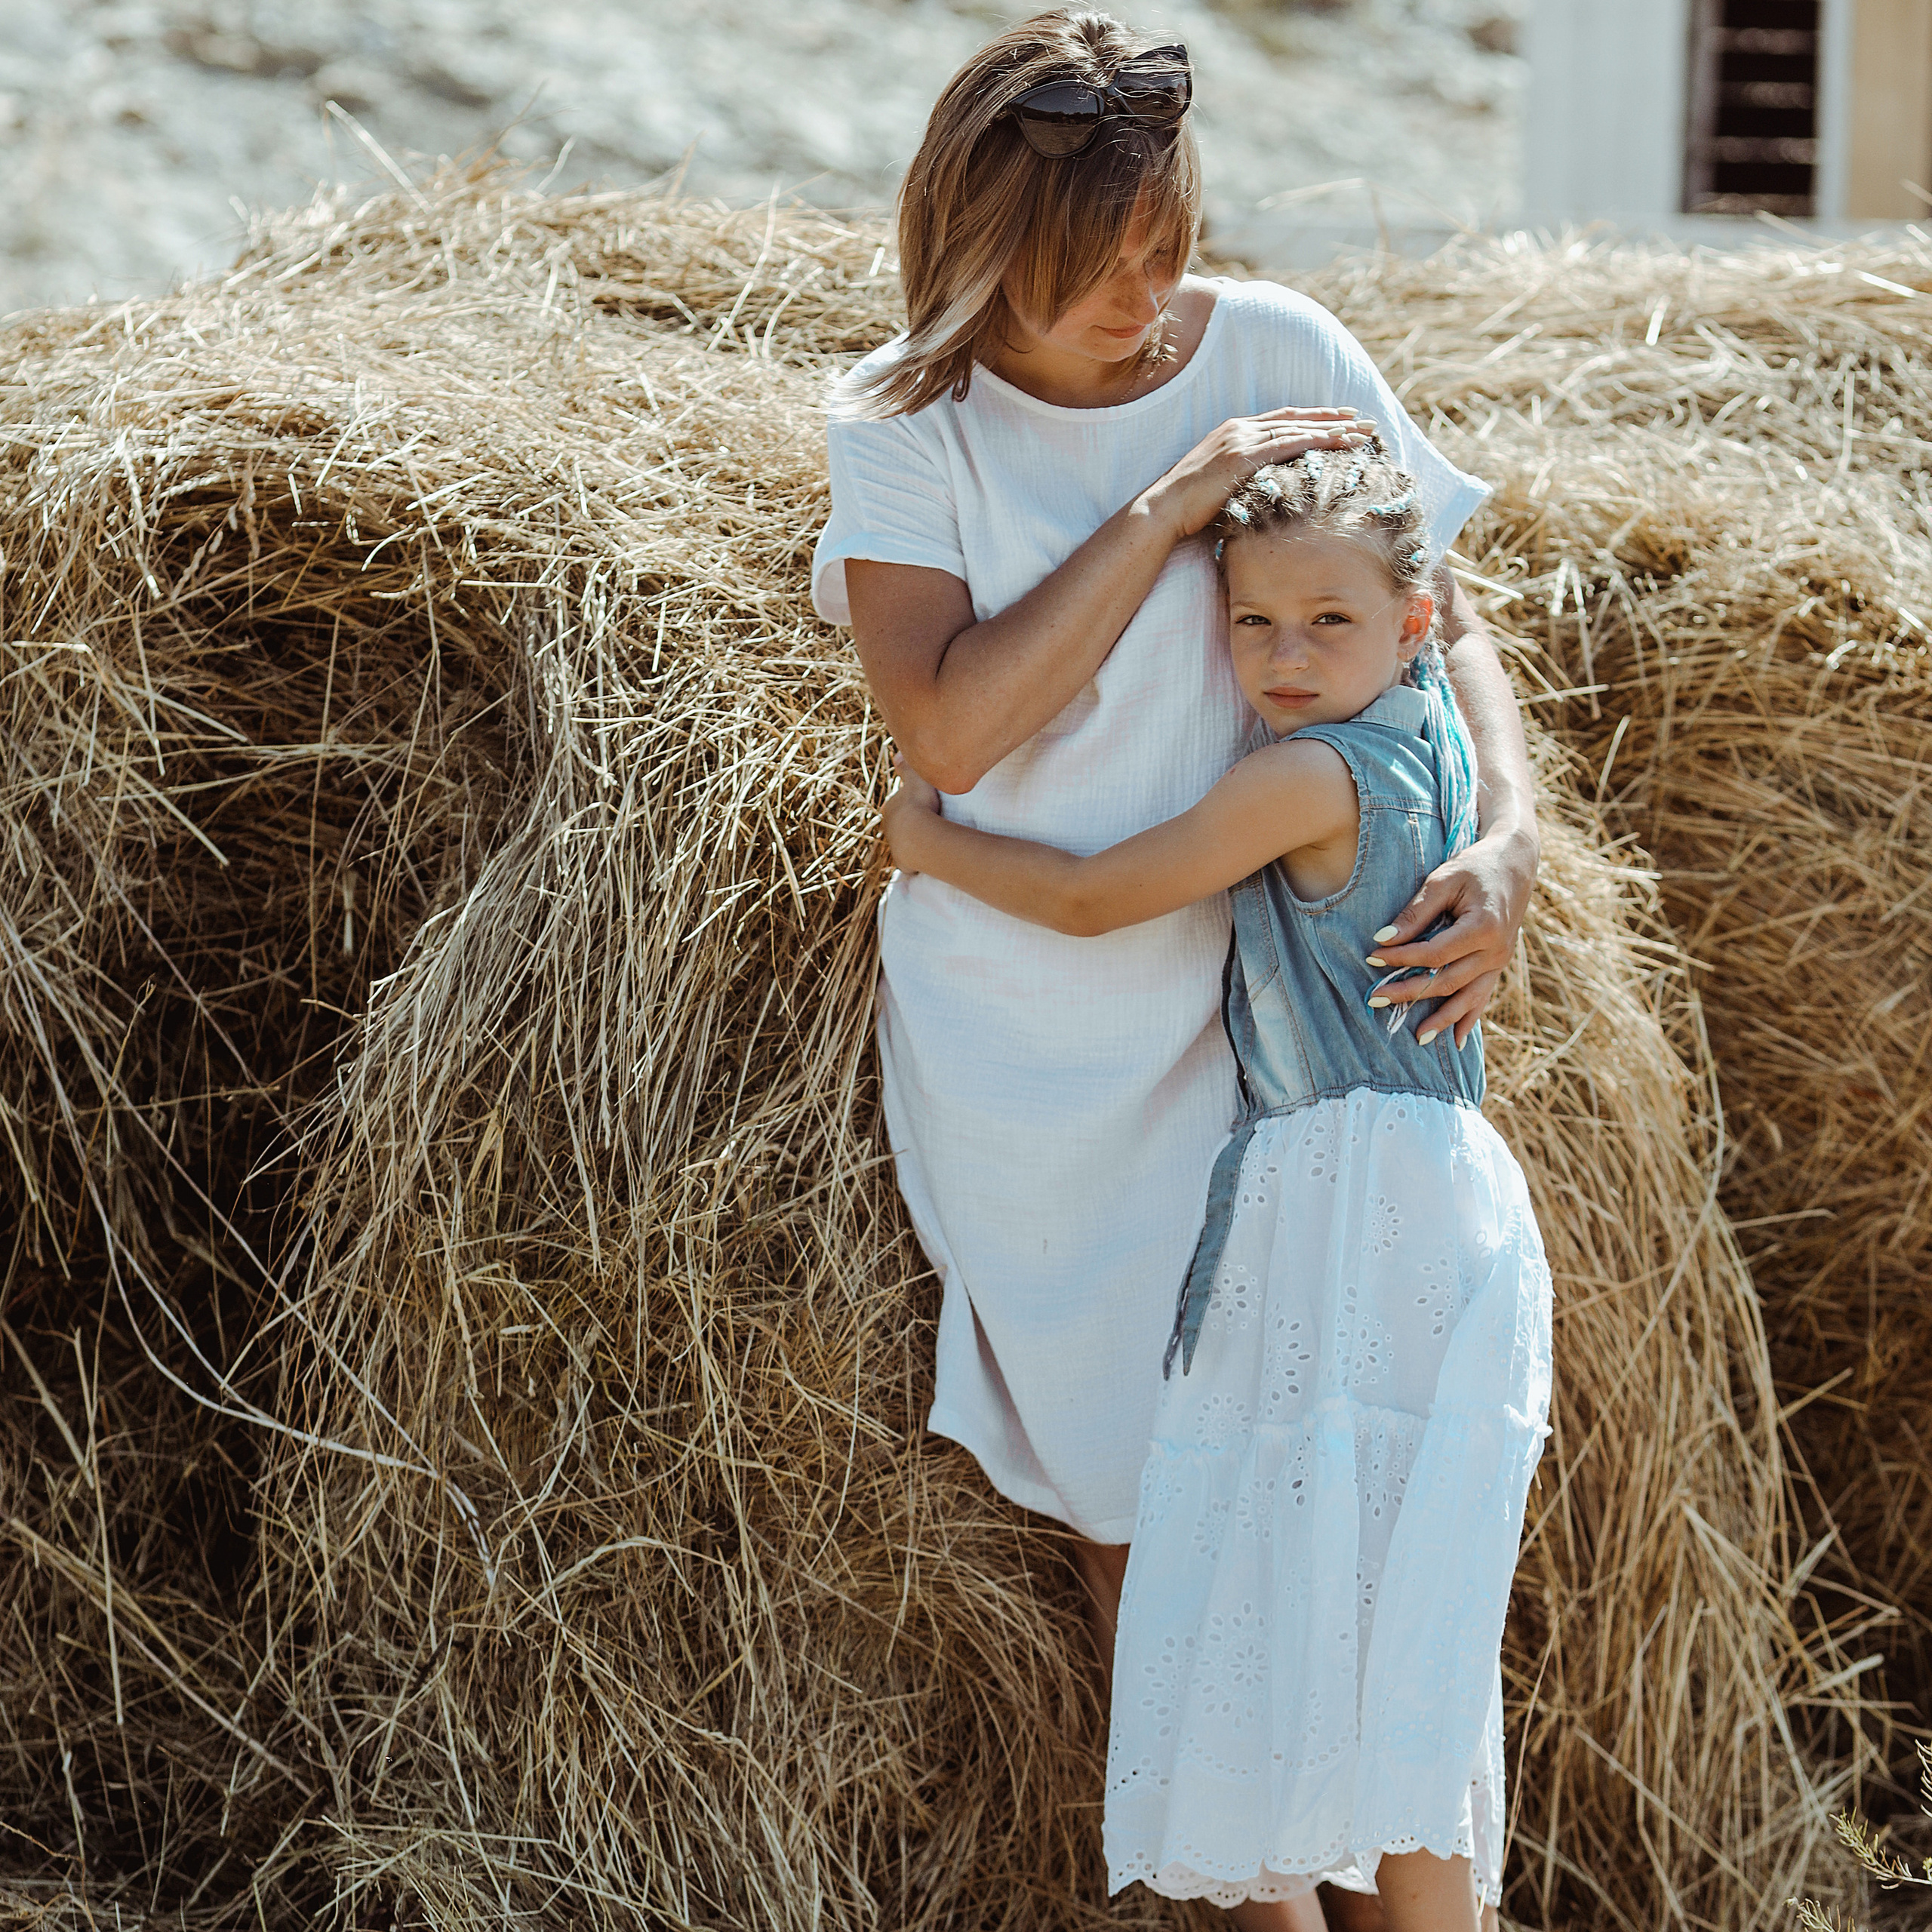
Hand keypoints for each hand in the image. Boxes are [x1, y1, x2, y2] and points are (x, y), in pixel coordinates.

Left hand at [881, 751, 940, 871]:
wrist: (919, 833)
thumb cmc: (919, 804)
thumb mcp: (916, 778)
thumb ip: (907, 767)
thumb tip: (897, 753)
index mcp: (889, 808)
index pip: (898, 805)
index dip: (910, 805)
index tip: (923, 806)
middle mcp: (888, 828)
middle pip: (900, 826)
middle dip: (911, 825)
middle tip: (930, 824)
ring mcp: (894, 847)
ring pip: (904, 844)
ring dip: (915, 843)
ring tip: (931, 842)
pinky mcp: (902, 862)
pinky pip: (911, 861)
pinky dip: (918, 859)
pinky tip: (929, 857)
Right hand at [1143, 406, 1378, 540]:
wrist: (1163, 510)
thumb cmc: (1188, 507)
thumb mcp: (1220, 485)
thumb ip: (1243, 478)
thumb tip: (1264, 491)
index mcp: (1233, 431)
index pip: (1282, 419)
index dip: (1314, 416)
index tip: (1342, 418)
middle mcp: (1238, 428)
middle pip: (1296, 418)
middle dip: (1332, 418)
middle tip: (1364, 420)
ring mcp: (1239, 440)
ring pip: (1296, 428)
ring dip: (1332, 429)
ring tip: (1362, 433)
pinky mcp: (1241, 456)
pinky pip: (1286, 444)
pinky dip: (1314, 441)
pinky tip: (1337, 443)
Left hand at [1364, 824, 1539, 1047]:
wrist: (1515, 864)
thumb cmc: (1475, 867)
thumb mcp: (1443, 880)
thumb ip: (1415, 912)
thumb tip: (1383, 939)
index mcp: (1484, 927)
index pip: (1435, 953)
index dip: (1402, 958)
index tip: (1372, 957)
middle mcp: (1496, 950)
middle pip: (1448, 980)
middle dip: (1410, 992)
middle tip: (1375, 998)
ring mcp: (1500, 961)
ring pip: (1468, 996)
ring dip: (1442, 1018)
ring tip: (1417, 1038)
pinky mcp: (1498, 965)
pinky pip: (1483, 997)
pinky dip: (1469, 1018)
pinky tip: (1457, 1041)